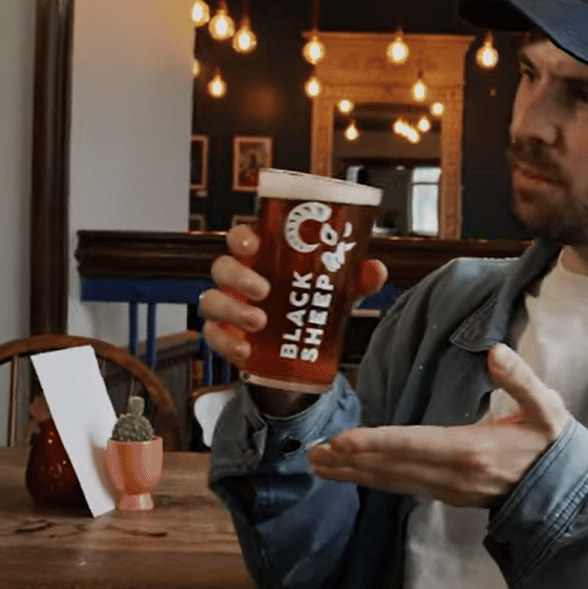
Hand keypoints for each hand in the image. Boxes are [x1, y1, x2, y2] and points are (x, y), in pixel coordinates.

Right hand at [199, 223, 387, 369]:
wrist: (299, 351)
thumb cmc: (310, 303)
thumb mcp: (336, 290)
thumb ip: (356, 278)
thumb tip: (376, 270)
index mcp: (262, 258)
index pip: (241, 238)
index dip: (240, 237)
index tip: (251, 244)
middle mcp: (239, 279)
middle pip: (222, 267)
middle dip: (238, 277)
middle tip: (263, 290)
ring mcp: (228, 307)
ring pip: (212, 301)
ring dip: (232, 310)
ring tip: (259, 322)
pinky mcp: (225, 336)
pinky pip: (213, 336)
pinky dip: (225, 343)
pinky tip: (244, 350)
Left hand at [309, 344, 569, 506]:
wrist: (566, 491)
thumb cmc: (553, 444)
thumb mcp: (547, 407)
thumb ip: (520, 379)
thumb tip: (493, 352)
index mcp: (471, 449)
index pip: (412, 444)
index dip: (374, 443)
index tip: (341, 440)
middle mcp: (453, 475)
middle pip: (391, 467)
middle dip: (350, 461)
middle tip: (312, 455)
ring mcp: (449, 490)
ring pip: (392, 482)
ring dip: (355, 474)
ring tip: (320, 466)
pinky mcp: (449, 496)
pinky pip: (403, 488)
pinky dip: (374, 481)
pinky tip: (356, 476)